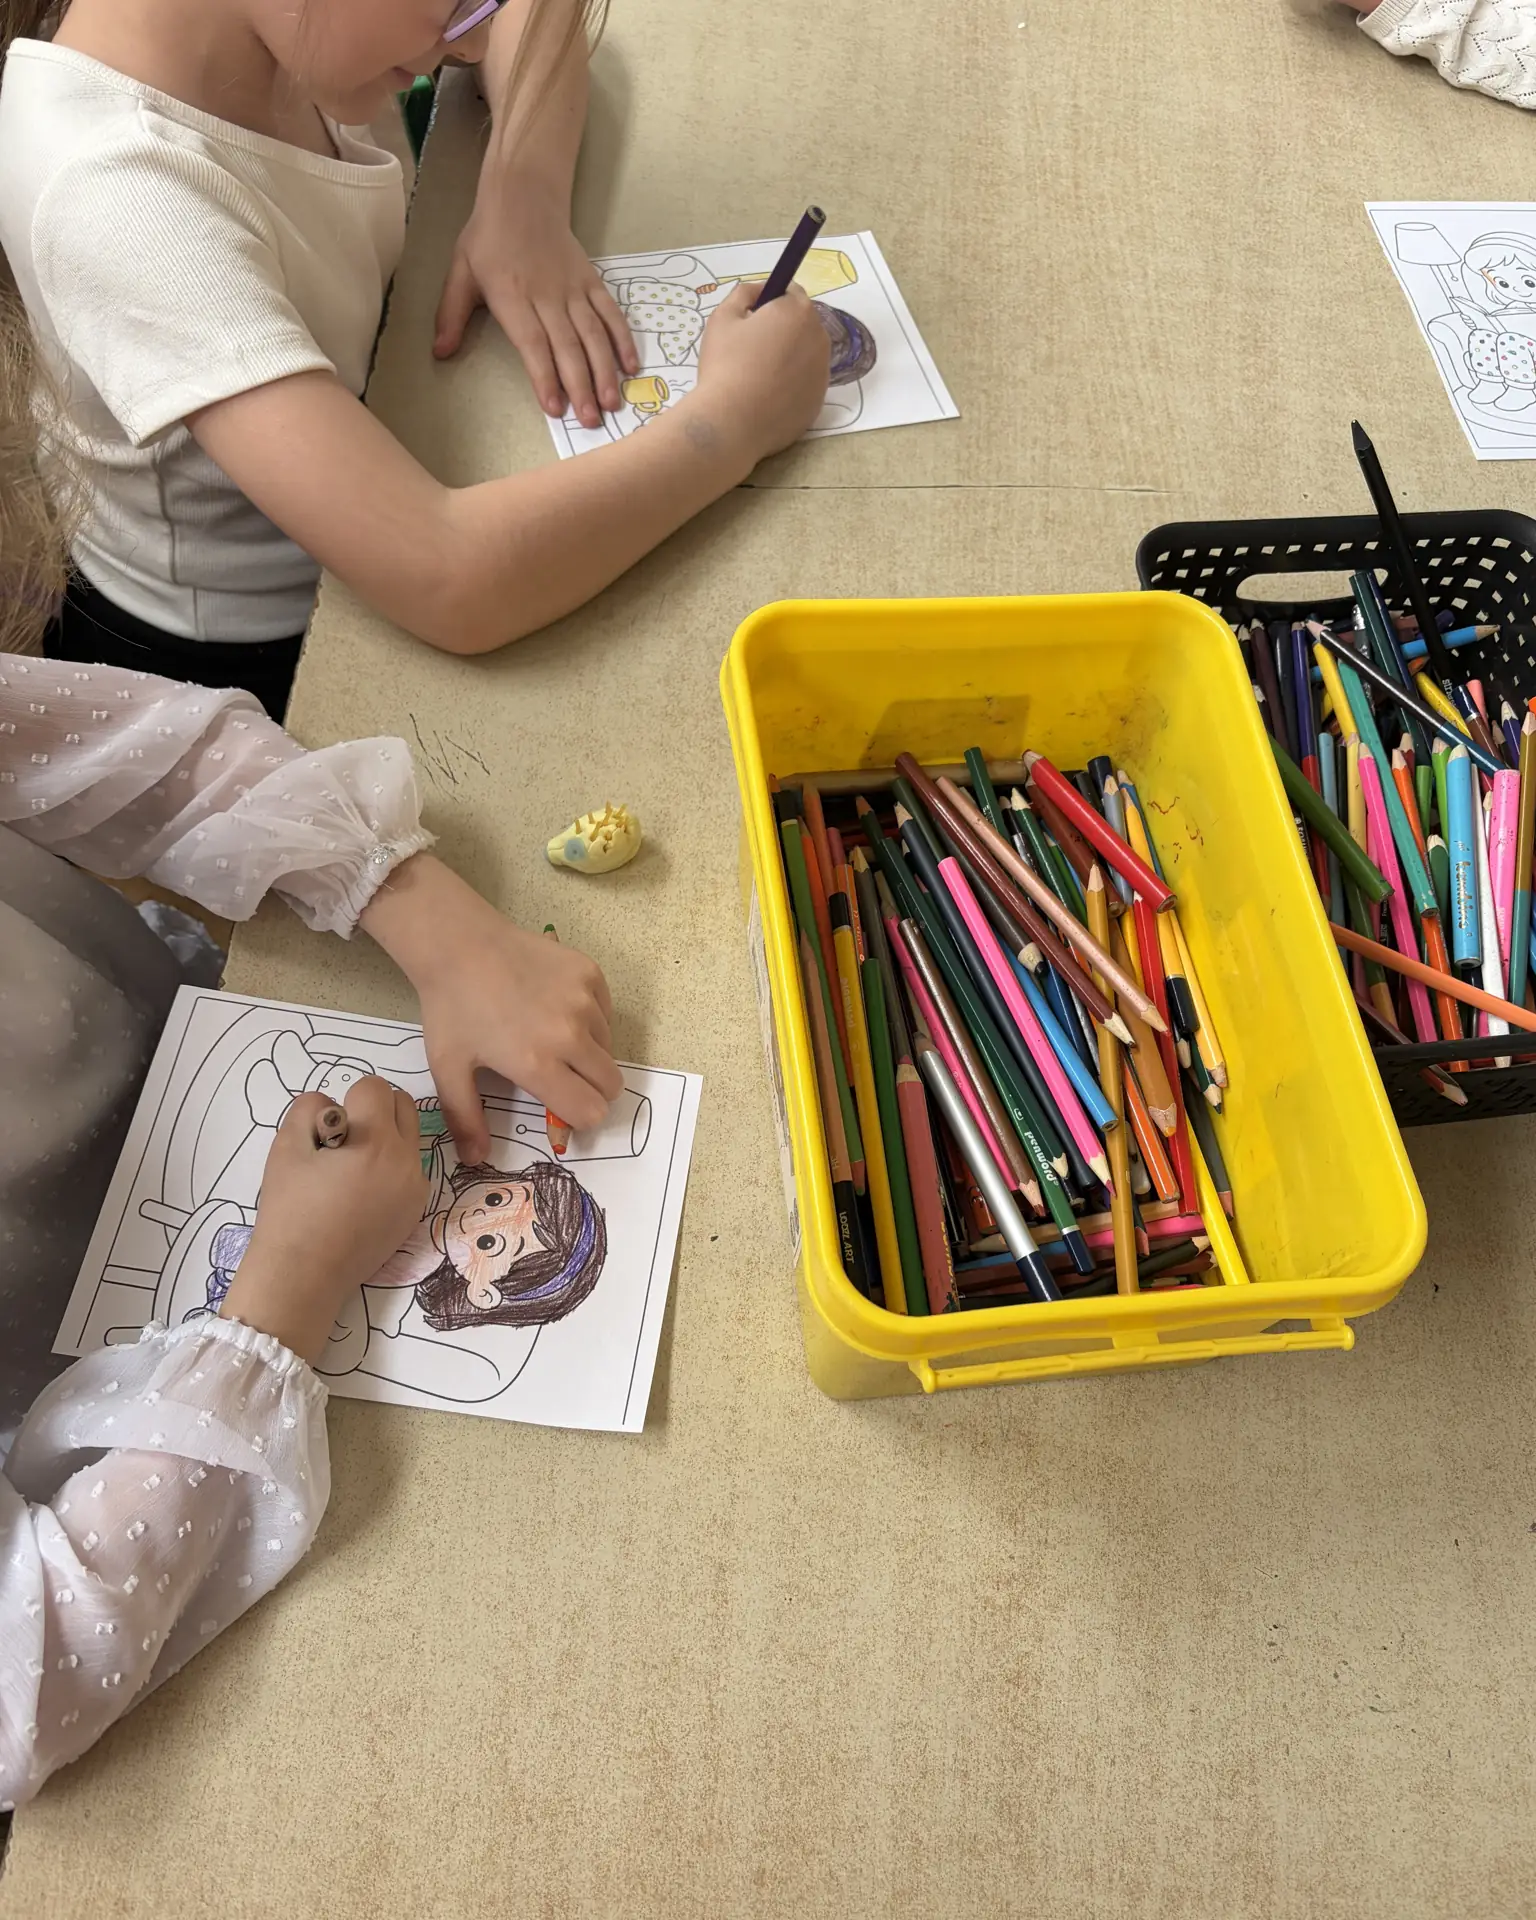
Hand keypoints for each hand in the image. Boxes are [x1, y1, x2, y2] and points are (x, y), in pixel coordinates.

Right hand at [220, 1079, 426, 1362]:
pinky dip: (392, 1167)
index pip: (375, 1087)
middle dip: (374, 1110)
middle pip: (403, 1105)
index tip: (329, 1130)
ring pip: (410, 1136)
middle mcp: (407, 1160)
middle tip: (343, 1141)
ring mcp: (416, 1186)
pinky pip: (411, 1168)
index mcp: (376, 1141)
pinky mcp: (416, 1209)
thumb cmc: (290, 1210)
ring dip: (387, 1136)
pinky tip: (363, 1193)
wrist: (304, 1275)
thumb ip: (309, 1109)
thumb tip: (332, 1105)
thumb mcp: (286, 1147)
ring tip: (353, 1167)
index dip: (347, 1100)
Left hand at [357, 855, 622, 1158]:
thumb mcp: (448, 1068)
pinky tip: (557, 1009)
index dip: (579, 1118)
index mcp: (537, 1063)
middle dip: (591, 1091)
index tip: (562, 1108)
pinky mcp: (591, 974)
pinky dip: (591, 1020)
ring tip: (553, 1038)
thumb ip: (465, 1118)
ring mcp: (584, 1001)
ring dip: (589, 1054)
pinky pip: (606, 1013)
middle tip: (563, 1078)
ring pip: (608, 1048)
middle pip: (610, 1084)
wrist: (459, 943)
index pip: (590, 1111)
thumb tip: (475, 1161)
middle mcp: (570, 1034)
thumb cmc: (451, 1008)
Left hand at [434, 178, 636, 428]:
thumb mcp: (460, 272)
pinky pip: (610, 313)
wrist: (523, 194)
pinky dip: (622, 340)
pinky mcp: (591, 281)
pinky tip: (630, 367)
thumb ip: (451, 314)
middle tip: (589, 421)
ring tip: (611, 403)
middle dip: (579, 385)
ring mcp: (573, 288)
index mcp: (512, 295)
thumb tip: (440, 353)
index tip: (554, 407)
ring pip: (592, 334)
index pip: (532, 342)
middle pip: (567, 345)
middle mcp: (547, 294)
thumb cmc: (488, 238)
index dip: (544, 376)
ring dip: (604, 370)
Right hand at [683, 284, 831, 469]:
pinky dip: (791, 385)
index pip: (792, 292)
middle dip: (782, 329)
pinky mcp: (818, 402)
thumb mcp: (723, 317)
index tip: (753, 315)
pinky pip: (805, 384)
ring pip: (806, 355)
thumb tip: (759, 292)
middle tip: (752, 348)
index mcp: (797, 312)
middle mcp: (819, 338)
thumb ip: (744, 293)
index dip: (771, 300)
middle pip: (802, 324)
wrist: (732, 423)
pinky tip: (767, 397)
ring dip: (788, 357)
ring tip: (758, 376)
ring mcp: (822, 373)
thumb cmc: (725, 365)